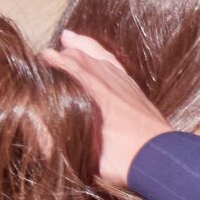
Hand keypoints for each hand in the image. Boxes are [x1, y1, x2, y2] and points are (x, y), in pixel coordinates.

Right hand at [40, 30, 172, 187]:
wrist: (163, 158)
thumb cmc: (124, 160)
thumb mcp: (88, 157)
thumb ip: (60, 143)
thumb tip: (36, 131)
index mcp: (98, 96)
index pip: (73, 69)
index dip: (56, 61)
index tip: (41, 58)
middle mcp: (110, 83)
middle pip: (84, 59)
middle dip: (65, 54)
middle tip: (47, 54)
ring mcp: (125, 84)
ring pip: (100, 58)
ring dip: (83, 48)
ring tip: (68, 38)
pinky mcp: (135, 88)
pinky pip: (116, 64)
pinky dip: (103, 54)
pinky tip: (97, 54)